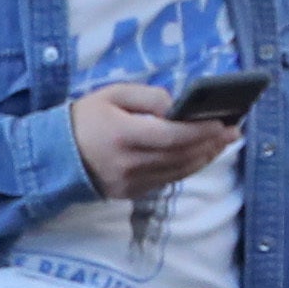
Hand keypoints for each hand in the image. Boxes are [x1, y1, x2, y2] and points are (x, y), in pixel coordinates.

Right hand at [75, 78, 241, 198]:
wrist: (54, 156)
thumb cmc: (85, 118)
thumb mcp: (112, 94)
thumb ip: (147, 97)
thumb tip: (177, 106)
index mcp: (124, 135)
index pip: (174, 136)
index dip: (202, 131)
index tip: (223, 122)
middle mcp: (130, 163)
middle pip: (181, 156)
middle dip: (211, 144)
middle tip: (234, 131)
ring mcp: (131, 183)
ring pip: (179, 171)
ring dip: (205, 157)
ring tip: (223, 142)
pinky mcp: (131, 193)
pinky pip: (168, 180)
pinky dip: (188, 167)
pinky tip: (200, 155)